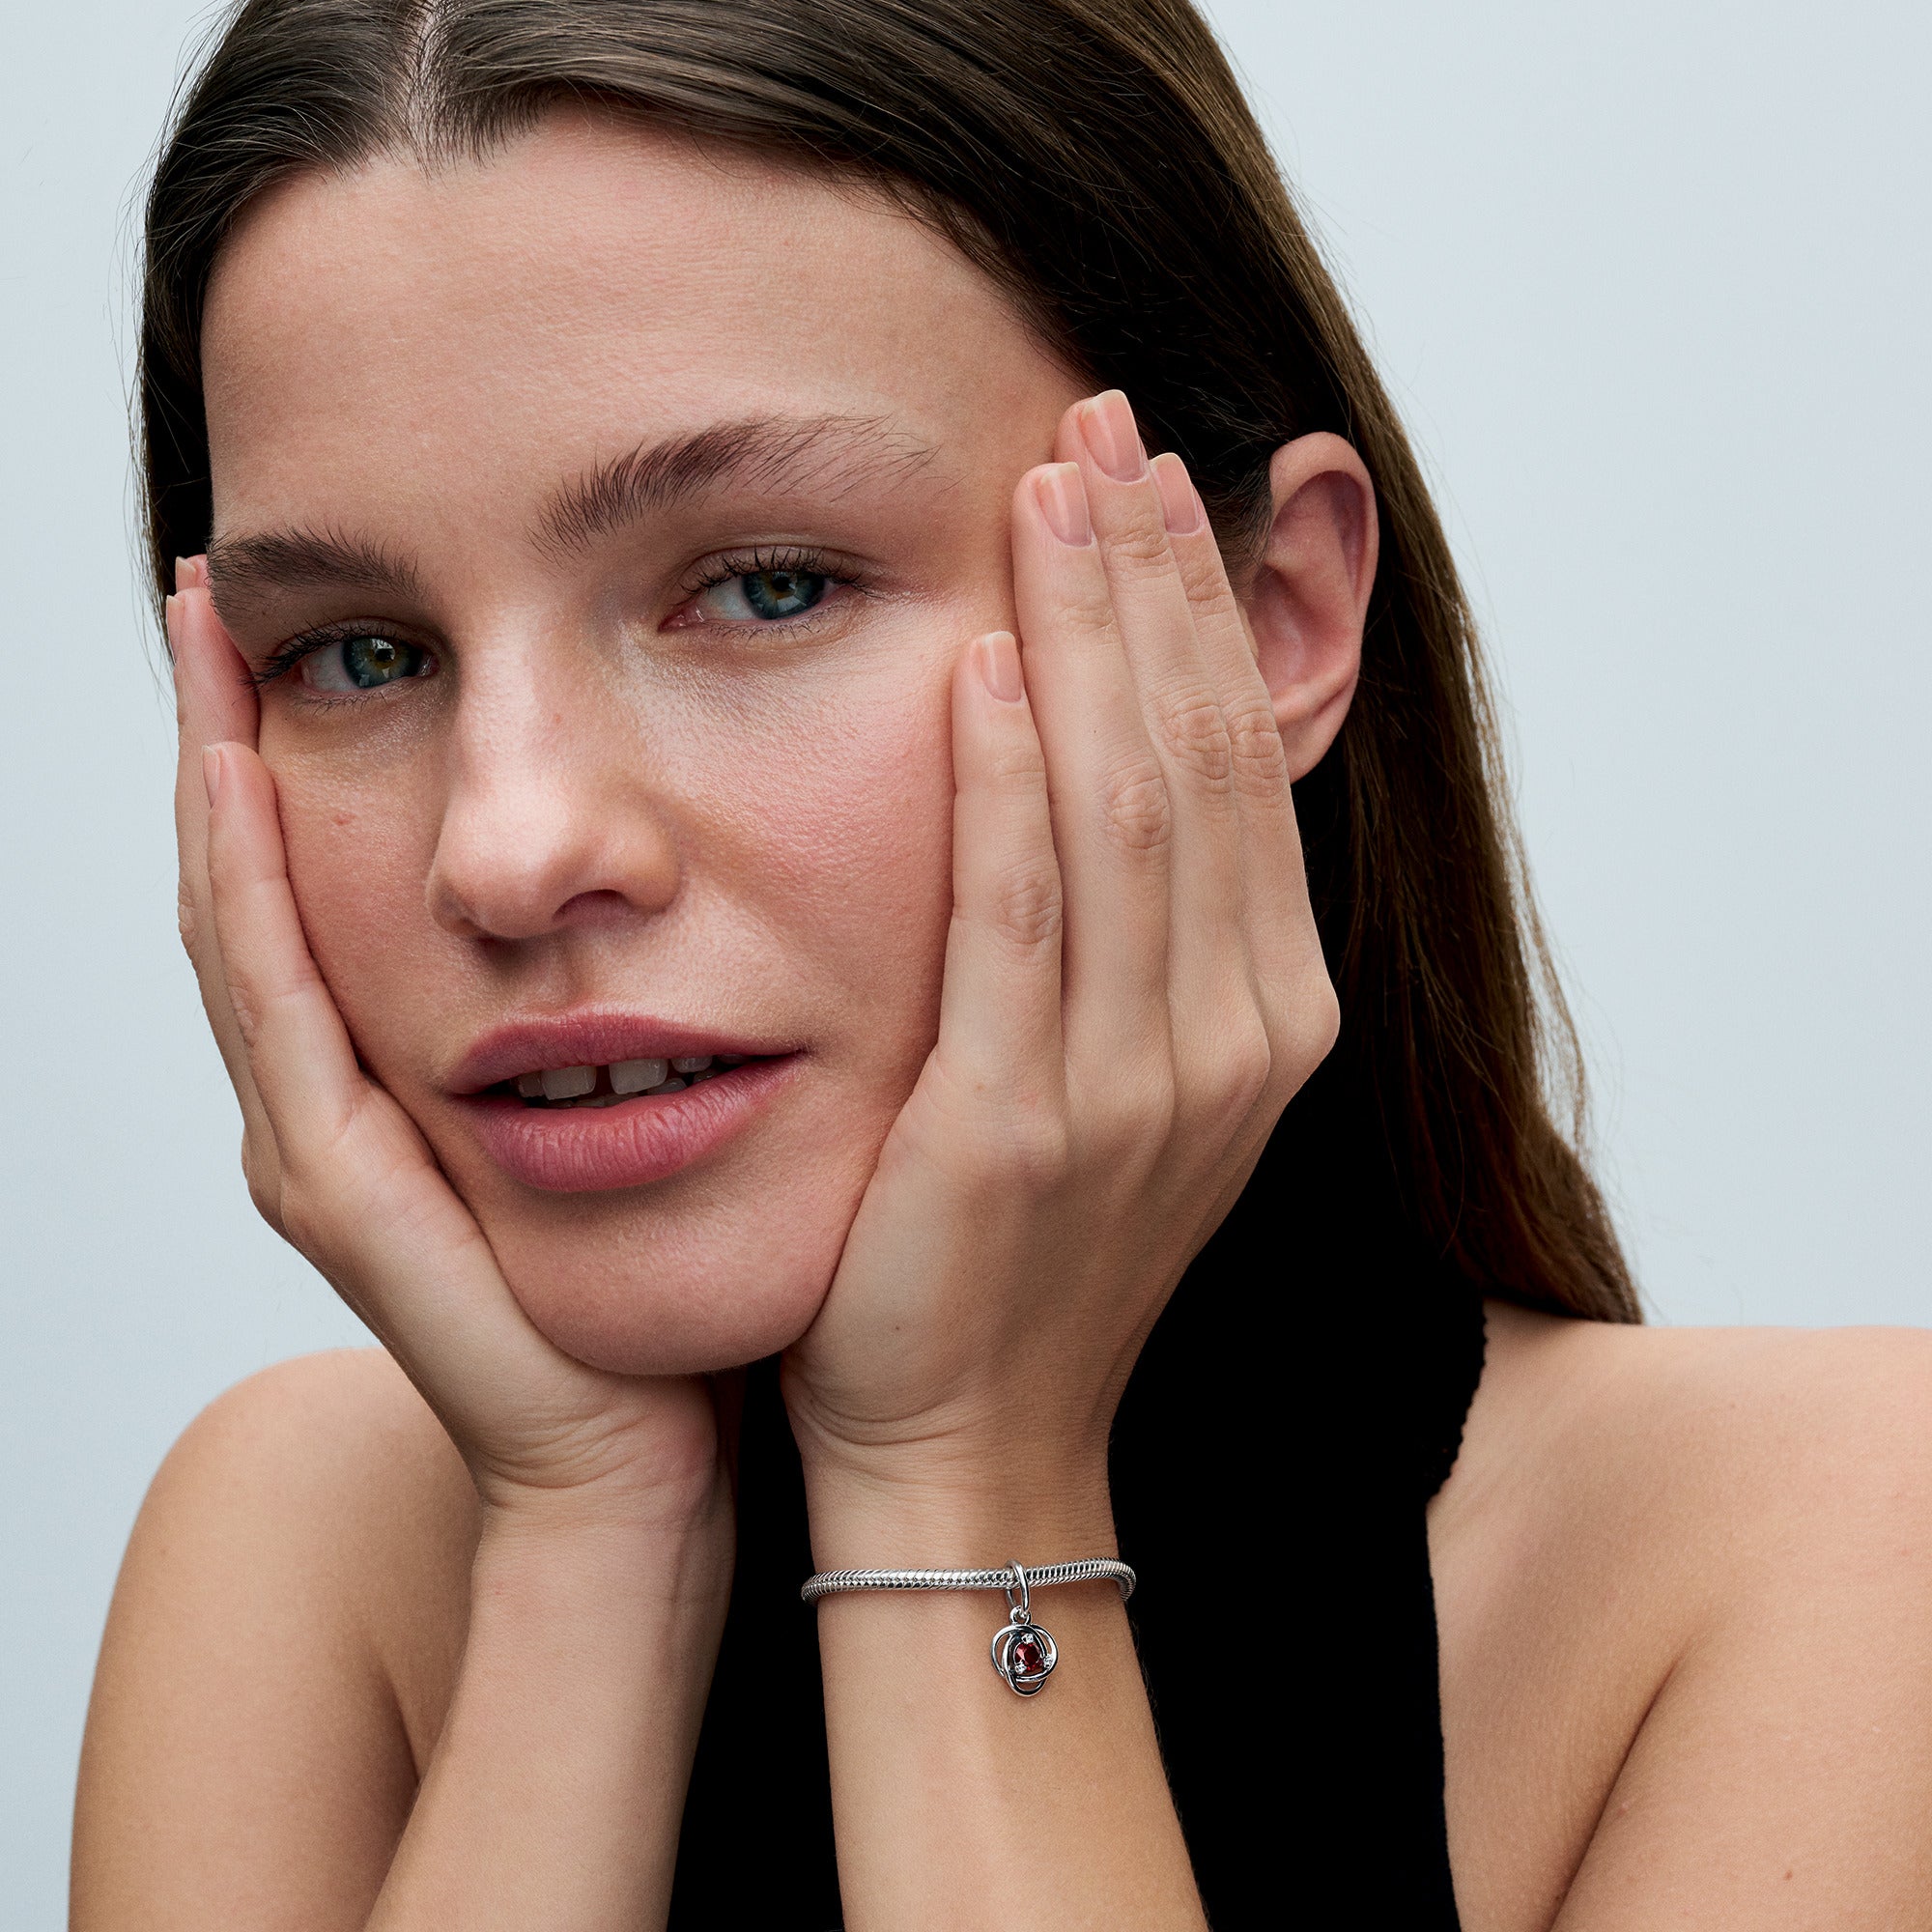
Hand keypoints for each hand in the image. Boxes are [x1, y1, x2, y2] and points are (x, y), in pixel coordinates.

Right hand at [169, 564, 726, 1533]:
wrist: (640, 1451)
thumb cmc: (655, 1282)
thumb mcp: (636, 1102)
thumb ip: (625, 999)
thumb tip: (684, 865)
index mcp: (394, 1076)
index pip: (317, 882)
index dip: (289, 753)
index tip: (288, 618)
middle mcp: (328, 1102)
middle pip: (251, 884)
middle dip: (225, 735)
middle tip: (207, 593)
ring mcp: (315, 1146)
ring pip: (237, 928)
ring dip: (216, 782)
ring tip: (207, 641)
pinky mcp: (338, 1190)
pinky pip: (278, 1015)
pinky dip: (251, 896)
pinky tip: (242, 787)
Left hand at [781, 392, 1340, 1537]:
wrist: (975, 1438)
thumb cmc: (1033, 1253)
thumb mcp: (1135, 1084)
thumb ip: (1153, 935)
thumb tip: (1116, 762)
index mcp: (1268, 1016)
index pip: (1239, 769)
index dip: (1198, 615)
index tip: (1151, 482)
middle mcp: (1231, 1037)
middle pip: (1195, 756)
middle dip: (1150, 579)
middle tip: (1103, 421)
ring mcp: (1139, 1084)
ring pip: (1124, 809)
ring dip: (1088, 634)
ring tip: (1051, 487)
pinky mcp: (1019, 1122)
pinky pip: (1020, 919)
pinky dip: (1002, 785)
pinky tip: (976, 663)